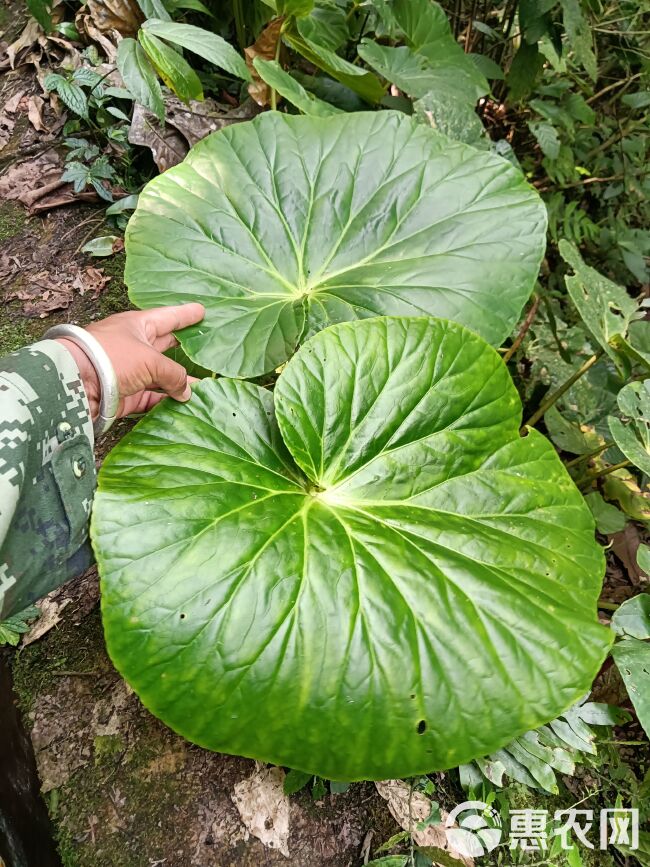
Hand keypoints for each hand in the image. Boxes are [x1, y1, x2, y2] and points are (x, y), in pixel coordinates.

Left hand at [56, 304, 204, 420]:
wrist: (77, 385)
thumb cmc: (113, 358)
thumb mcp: (150, 360)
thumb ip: (174, 374)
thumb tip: (187, 391)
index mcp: (137, 326)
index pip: (167, 318)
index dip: (185, 315)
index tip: (202, 311)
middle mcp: (134, 346)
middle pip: (166, 346)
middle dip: (184, 347)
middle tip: (205, 345)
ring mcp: (131, 372)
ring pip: (162, 376)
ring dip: (180, 381)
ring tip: (204, 387)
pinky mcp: (127, 395)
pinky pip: (154, 397)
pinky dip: (168, 401)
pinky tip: (185, 404)